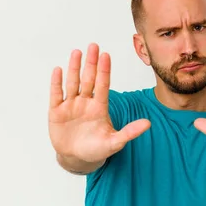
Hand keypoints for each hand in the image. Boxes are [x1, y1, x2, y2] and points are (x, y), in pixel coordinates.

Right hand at [48, 43, 150, 162]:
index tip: (106, 55)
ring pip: (73, 83)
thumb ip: (130, 132)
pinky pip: (56, 94)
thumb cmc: (96, 149)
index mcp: (99, 107)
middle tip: (94, 46)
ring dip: (74, 68)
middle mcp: (85, 103)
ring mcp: (71, 106)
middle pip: (88, 79)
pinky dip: (56, 83)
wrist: (76, 158)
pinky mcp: (56, 112)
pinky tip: (58, 70)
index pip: (103, 85)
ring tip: (77, 52)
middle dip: (91, 63)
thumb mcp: (114, 142)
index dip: (104, 71)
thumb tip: (148, 123)